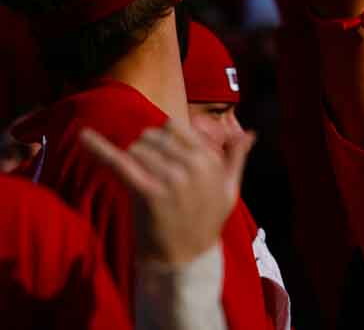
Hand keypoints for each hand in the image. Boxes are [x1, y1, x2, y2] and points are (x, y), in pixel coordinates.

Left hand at [81, 121, 254, 265]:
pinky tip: (83, 137)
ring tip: (141, 185)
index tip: (160, 159)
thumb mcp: (229, 191)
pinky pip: (120, 163)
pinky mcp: (148, 193)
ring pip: (137, 148)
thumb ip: (236, 159)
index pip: (174, 127)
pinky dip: (99, 148)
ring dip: (132, 161)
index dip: (162, 141)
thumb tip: (252, 134)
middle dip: (145, 150)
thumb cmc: (205, 224)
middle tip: (148, 176)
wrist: (185, 264)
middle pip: (152, 136)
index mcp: (209, 159)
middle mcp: (192, 165)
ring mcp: (170, 178)